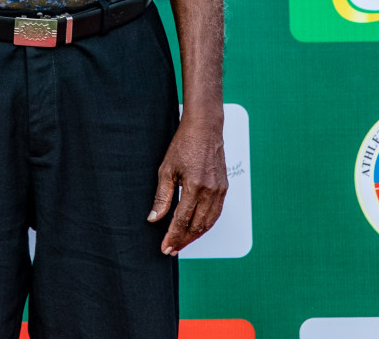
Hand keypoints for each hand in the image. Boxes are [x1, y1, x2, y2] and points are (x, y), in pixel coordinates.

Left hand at [148, 115, 226, 255]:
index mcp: (194, 186)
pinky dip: (205, 225)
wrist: (205, 128)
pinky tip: (196, 229)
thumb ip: (162, 196)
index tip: (165, 248)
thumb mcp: (166, 169)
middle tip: (171, 249)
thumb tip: (153, 218)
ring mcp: (220, 191)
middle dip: (183, 240)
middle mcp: (210, 191)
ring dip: (195, 236)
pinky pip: (216, 214)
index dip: (173, 236)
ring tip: (181, 243)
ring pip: (209, 223)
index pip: (182, 220)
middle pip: (197, 226)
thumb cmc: (184, 144)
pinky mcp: (224, 188)